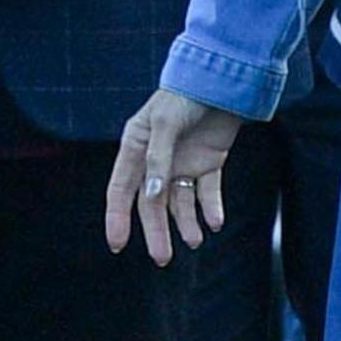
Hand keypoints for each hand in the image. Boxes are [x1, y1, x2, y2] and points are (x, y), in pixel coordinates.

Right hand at [104, 89, 246, 263]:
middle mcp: (156, 159)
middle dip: (157, 231)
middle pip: (152, 203)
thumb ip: (157, 161)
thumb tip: (151, 196)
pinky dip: (210, 208)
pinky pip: (207, 192)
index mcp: (135, 147)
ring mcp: (183, 163)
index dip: (117, 217)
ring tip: (196, 240)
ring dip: (186, 223)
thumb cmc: (185, 97)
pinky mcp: (209, 163)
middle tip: (162, 259)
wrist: (223, 81)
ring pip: (180, 202)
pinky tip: (214, 222)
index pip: (121, 189)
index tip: (116, 245)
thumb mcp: (165, 125)